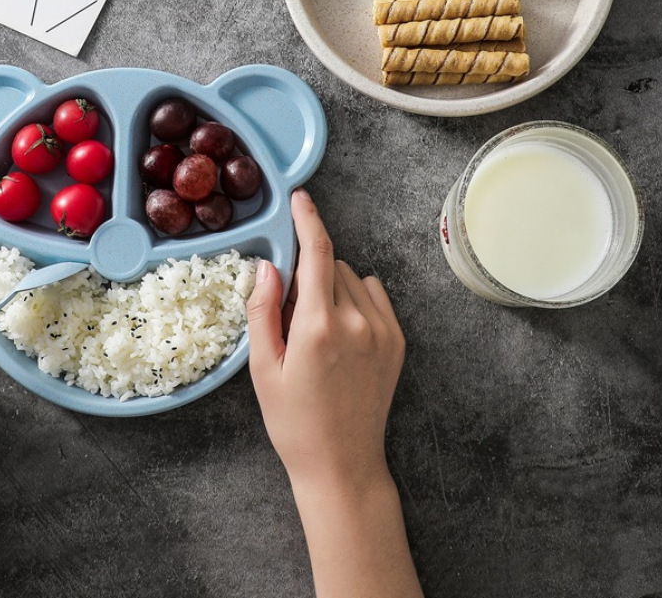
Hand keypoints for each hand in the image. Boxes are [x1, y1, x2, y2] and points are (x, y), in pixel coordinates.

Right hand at [247, 188, 404, 492]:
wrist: (342, 464)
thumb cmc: (294, 422)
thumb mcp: (263, 368)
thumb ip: (263, 310)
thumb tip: (267, 265)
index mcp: (319, 326)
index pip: (316, 252)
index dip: (307, 218)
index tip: (300, 197)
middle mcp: (357, 321)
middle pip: (330, 264)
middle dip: (308, 271)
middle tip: (291, 311)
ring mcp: (382, 331)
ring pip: (352, 277)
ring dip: (331, 285)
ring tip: (317, 328)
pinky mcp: (398, 341)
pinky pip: (375, 294)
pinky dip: (356, 298)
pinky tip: (342, 330)